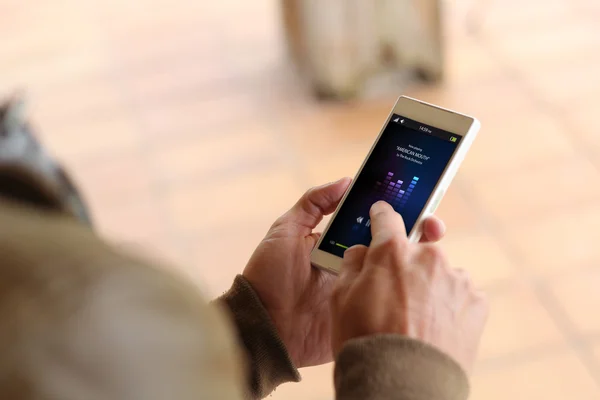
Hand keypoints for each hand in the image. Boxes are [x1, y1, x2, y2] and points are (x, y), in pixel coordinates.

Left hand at [243, 179, 446, 367]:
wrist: (262, 325)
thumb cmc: (269, 275)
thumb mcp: (286, 231)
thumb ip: (312, 203)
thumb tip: (346, 180)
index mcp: (340, 244)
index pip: (373, 225)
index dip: (396, 214)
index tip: (418, 202)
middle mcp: (354, 266)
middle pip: (391, 248)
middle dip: (416, 235)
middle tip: (434, 228)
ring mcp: (361, 292)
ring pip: (395, 275)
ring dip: (416, 264)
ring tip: (435, 253)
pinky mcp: (361, 317)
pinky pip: (387, 306)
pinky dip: (405, 298)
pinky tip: (424, 288)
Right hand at [331, 201, 488, 371]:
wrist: (403, 385)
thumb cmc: (365, 341)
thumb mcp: (340, 299)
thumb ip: (352, 264)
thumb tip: (362, 251)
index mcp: (392, 252)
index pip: (387, 218)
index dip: (381, 215)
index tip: (381, 214)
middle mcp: (429, 257)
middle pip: (416, 249)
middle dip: (406, 264)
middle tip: (393, 294)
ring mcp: (456, 280)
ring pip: (440, 273)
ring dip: (429, 286)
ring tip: (415, 320)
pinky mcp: (476, 303)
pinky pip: (460, 294)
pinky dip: (449, 305)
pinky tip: (434, 327)